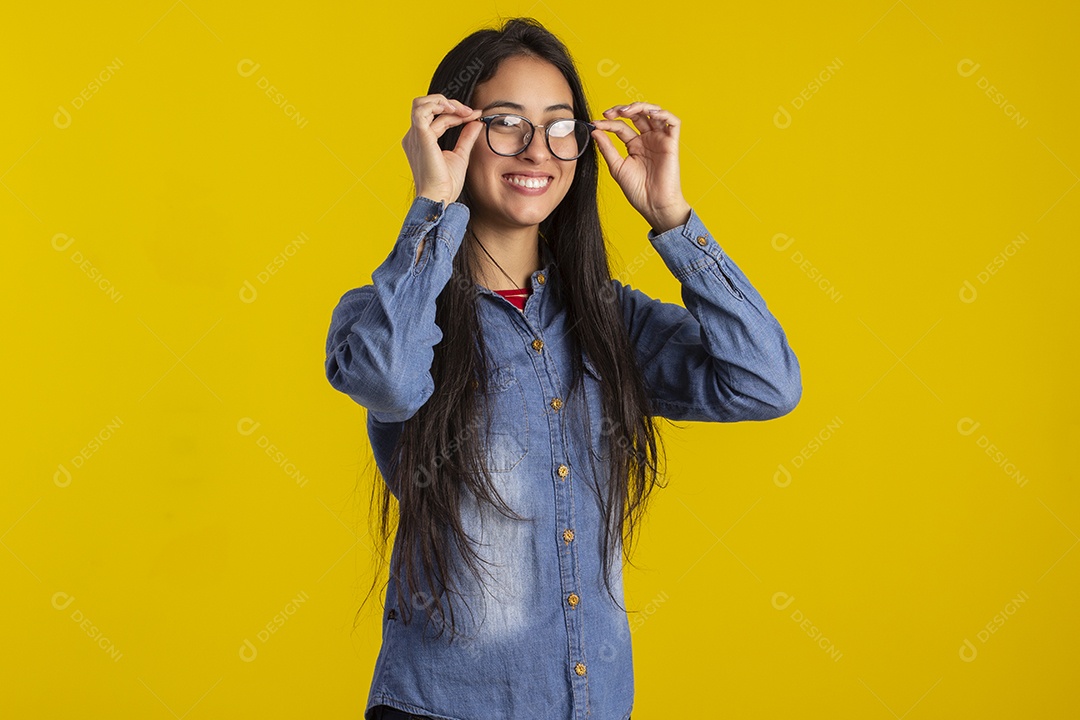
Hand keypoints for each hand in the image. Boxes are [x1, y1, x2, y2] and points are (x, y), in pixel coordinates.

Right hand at [401, 94, 483, 204]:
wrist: (440, 197)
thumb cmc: (446, 184)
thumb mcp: (460, 155)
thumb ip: (466, 137)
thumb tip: (475, 122)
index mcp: (422, 141)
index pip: (438, 118)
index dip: (457, 113)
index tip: (475, 115)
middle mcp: (415, 137)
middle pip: (429, 107)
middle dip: (451, 104)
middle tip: (470, 112)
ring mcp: (415, 136)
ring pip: (422, 104)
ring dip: (444, 102)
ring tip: (462, 110)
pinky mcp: (420, 136)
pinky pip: (422, 110)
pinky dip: (438, 104)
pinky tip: (454, 111)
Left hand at [591, 102, 691, 232]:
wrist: (653, 205)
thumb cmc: (637, 190)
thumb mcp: (617, 167)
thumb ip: (607, 148)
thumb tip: (595, 130)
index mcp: (634, 145)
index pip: (621, 126)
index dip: (608, 123)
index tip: (596, 124)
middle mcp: (647, 139)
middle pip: (637, 114)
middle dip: (623, 109)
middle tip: (609, 113)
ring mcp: (660, 140)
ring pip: (654, 112)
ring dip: (640, 106)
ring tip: (626, 111)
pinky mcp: (672, 143)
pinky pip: (673, 122)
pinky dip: (663, 114)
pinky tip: (650, 114)